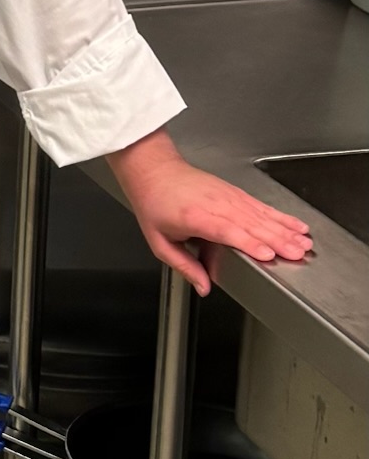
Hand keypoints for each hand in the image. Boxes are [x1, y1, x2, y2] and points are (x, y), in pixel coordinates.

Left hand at [106, 129, 312, 295]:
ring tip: (304, 242)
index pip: (228, 231)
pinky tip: (295, 224)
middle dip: (278, 240)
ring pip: (262, 214)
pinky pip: (261, 206)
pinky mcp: (235, 192)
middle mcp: (216, 204)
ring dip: (286, 229)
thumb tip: (203, 287)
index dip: (249, 243)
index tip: (268, 255)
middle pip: (252, 224)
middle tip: (298, 254)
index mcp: (196, 217)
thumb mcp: (159, 242)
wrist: (155, 171)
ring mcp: (228, 196)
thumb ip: (184, 266)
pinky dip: (281, 216)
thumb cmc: (155, 203)